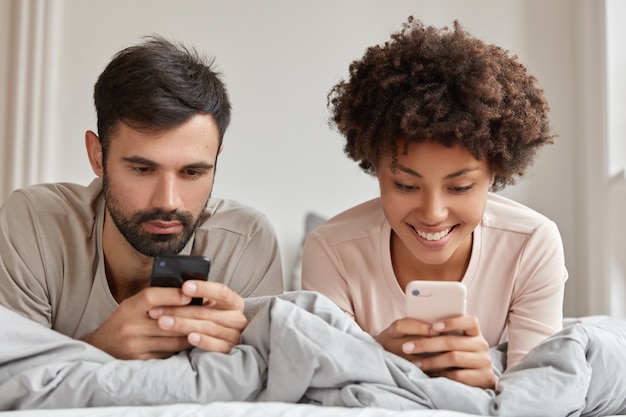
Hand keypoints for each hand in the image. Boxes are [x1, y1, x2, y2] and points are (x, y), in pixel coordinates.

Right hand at [82, 286, 194, 359]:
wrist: (102, 347)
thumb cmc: (123, 321)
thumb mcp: (132, 305)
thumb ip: (153, 299)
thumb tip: (185, 292)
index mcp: (128, 308)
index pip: (152, 297)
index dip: (172, 295)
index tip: (189, 294)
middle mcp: (130, 327)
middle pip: (167, 321)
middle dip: (189, 318)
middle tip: (206, 313)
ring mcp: (136, 346)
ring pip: (172, 340)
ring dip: (190, 334)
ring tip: (203, 328)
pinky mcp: (142, 361)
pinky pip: (169, 354)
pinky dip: (181, 347)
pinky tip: (191, 341)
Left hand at [147, 280, 246, 353]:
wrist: (223, 340)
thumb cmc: (210, 318)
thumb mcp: (208, 305)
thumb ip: (198, 298)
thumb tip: (177, 289)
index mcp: (233, 302)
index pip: (221, 292)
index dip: (203, 289)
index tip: (184, 287)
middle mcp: (237, 318)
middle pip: (207, 312)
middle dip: (180, 310)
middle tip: (157, 310)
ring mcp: (234, 335)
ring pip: (207, 327)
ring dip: (183, 325)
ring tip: (163, 323)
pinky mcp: (229, 350)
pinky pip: (216, 346)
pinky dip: (203, 341)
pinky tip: (189, 337)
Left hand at [376, 315, 495, 388]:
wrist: (480, 380)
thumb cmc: (461, 356)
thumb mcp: (456, 343)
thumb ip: (444, 334)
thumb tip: (421, 325)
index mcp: (474, 332)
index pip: (470, 321)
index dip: (452, 322)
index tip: (433, 326)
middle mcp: (481, 345)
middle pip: (452, 341)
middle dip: (426, 344)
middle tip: (407, 347)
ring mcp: (484, 362)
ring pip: (453, 358)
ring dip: (430, 361)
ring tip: (415, 363)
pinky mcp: (482, 378)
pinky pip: (457, 375)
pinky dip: (441, 374)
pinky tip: (430, 374)